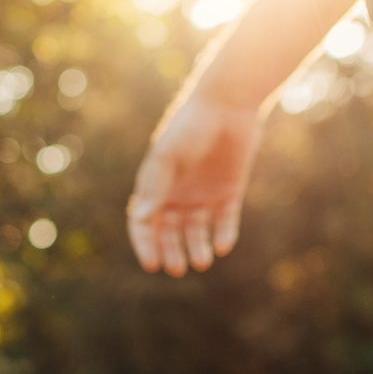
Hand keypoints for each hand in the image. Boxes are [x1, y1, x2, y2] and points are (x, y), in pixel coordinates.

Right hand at [127, 94, 263, 276]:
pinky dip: (224, 235)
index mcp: (156, 186)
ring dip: (197, 247)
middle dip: (172, 251)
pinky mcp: (229, 193)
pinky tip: (223, 246)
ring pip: (197, 231)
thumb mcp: (168, 157)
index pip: (144, 223)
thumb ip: (156, 187)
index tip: (152, 264)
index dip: (145, 244)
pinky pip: (225, 221)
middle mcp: (178, 194)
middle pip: (170, 232)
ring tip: (202, 262)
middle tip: (177, 268)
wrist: (228, 105)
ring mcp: (203, 195)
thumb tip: (143, 219)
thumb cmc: (190, 127)